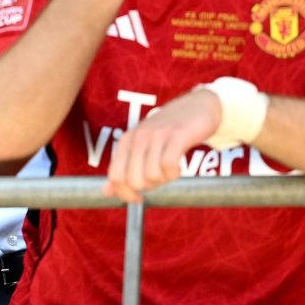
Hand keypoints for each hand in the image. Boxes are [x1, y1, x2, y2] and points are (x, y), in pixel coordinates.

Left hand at [104, 87, 221, 201]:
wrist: (197, 106)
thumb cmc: (167, 131)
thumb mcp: (140, 146)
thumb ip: (123, 168)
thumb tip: (106, 192)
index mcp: (127, 141)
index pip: (116, 177)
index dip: (126, 194)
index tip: (138, 198)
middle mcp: (139, 137)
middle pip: (134, 180)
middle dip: (149, 187)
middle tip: (160, 177)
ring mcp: (157, 135)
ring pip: (152, 176)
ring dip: (164, 180)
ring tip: (170, 169)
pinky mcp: (177, 136)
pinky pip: (169, 165)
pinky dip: (174, 173)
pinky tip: (179, 166)